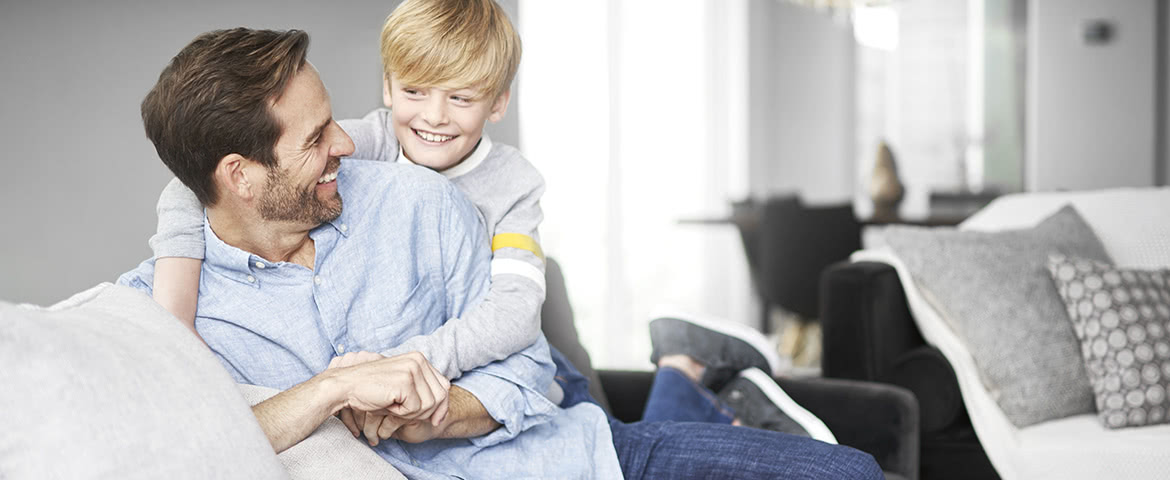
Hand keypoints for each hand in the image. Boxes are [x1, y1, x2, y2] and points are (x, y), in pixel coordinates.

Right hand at [331, 352, 450, 445]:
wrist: (346, 387)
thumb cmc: (371, 390)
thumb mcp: (401, 387)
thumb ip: (421, 390)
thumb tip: (443, 407)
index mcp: (419, 358)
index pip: (444, 385)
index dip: (443, 406)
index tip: (436, 420)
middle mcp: (418, 360)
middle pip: (441, 396)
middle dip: (428, 412)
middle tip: (407, 416)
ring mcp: (412, 369)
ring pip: (429, 404)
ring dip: (412, 414)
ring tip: (394, 408)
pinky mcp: (405, 381)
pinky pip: (416, 408)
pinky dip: (402, 414)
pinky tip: (388, 406)